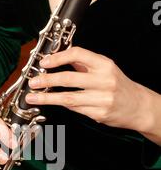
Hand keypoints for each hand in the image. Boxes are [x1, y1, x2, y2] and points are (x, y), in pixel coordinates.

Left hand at [26, 46, 150, 132]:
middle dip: (47, 80)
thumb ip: (83, 64)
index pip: (78, 55)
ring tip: (32, 97)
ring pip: (68, 98)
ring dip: (47, 98)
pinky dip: (61, 105)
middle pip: (68, 78)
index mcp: (104, 64)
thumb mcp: (105, 68)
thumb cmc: (118, 85)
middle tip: (33, 82)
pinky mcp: (99, 114)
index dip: (58, 57)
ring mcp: (102, 99)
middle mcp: (104, 81)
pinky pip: (75, 108)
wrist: (138, 106)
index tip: (44, 62)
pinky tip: (52, 102)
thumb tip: (58, 57)